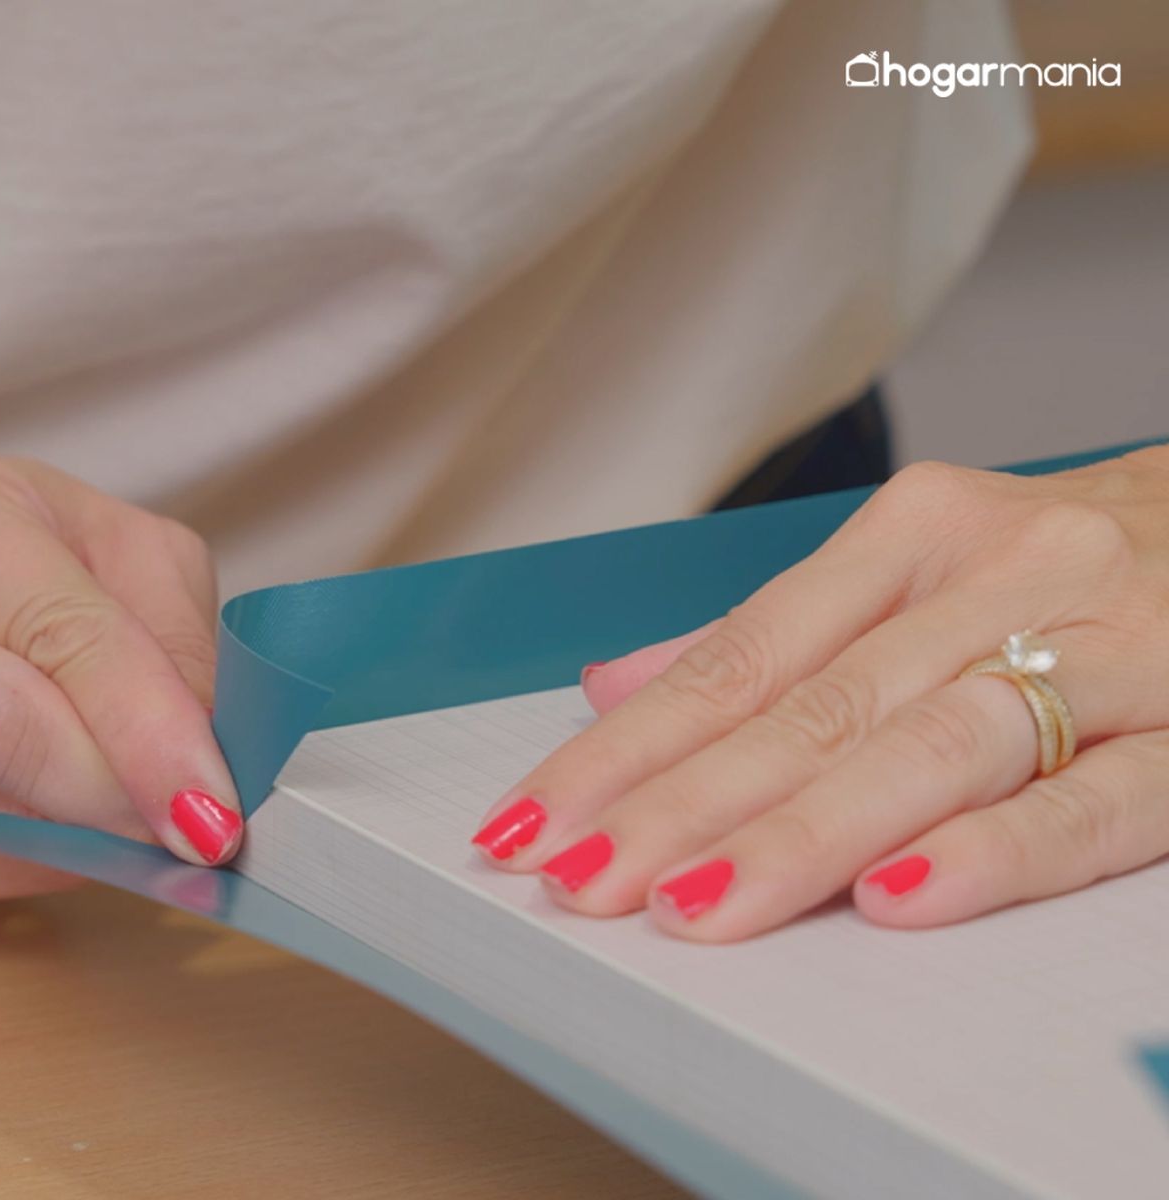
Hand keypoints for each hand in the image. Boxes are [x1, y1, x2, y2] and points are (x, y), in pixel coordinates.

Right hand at [0, 442, 240, 903]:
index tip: (214, 799)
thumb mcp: (123, 549)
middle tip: (197, 828)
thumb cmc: (23, 557)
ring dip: (80, 833)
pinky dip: (31, 860)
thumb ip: (171, 637)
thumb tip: (206, 759)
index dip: (146, 726)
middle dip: (115, 792)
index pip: (55, 629)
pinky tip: (63, 822)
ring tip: (141, 817)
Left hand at [472, 448, 1168, 940]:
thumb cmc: (1071, 566)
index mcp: (913, 534)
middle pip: (811, 709)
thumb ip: (777, 635)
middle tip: (579, 880)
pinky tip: (897, 903)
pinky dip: (991, 851)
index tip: (531, 818)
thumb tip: (613, 686)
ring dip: (800, 837)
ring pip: (928, 748)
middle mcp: (999, 577)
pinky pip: (1090, 802)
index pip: (738, 657)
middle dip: (680, 804)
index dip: (626, 745)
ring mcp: (1107, 651)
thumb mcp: (922, 565)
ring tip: (693, 907)